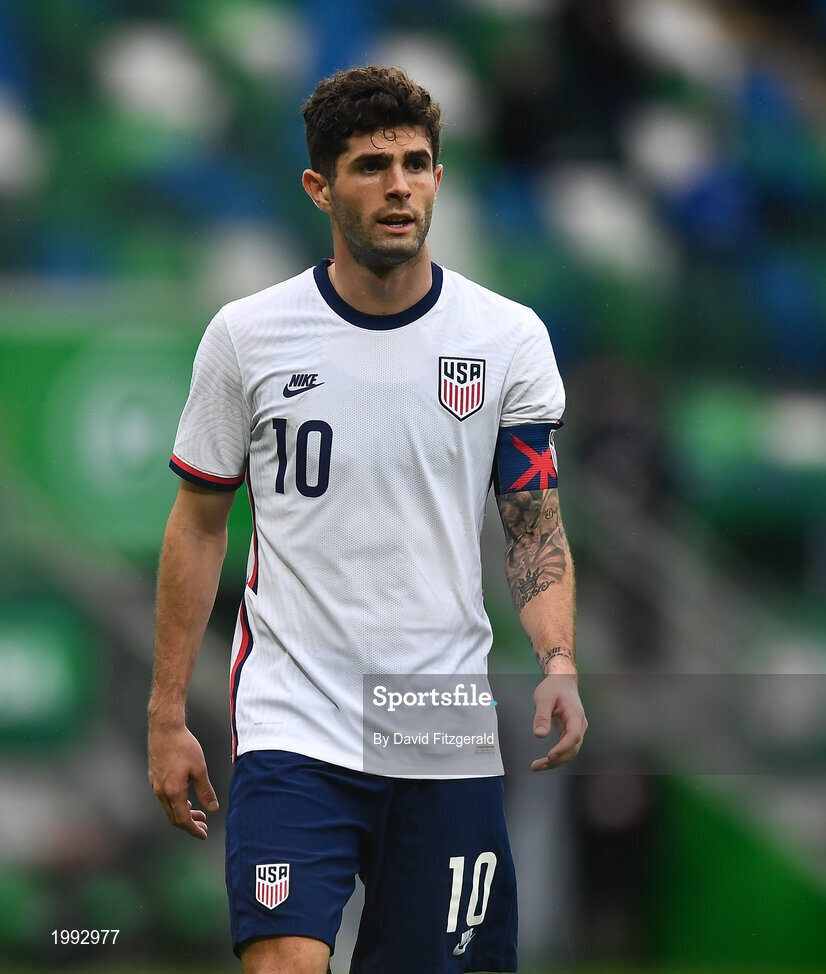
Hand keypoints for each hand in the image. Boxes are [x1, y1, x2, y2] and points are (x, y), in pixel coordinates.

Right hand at [148, 721, 218, 838]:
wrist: (164, 728)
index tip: (204, 834)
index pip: (183, 820)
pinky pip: (164, 798)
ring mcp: (155, 785)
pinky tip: (186, 798)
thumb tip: (212, 809)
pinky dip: (176, 804)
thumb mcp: (200, 769)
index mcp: (173, 791)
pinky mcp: (154, 777)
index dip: (193, 830)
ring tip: (197, 813)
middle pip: (173, 817)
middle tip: (204, 825)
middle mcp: (161, 791)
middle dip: (189, 824)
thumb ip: (205, 791)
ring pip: (168, 808)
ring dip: (182, 813)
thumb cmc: (183, 746)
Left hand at [531, 674, 586, 771]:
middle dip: (556, 760)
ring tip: (536, 766)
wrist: (562, 681)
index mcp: (575, 715)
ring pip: (570, 752)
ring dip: (555, 762)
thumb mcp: (544, 698)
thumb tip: (539, 735)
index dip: (563, 748)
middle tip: (536, 766)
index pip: (573, 735)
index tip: (550, 756)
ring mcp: (576, 730)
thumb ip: (542, 716)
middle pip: (572, 748)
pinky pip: (565, 748)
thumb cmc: (553, 688)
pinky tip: (543, 761)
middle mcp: (579, 725)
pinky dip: (556, 756)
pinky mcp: (569, 732)